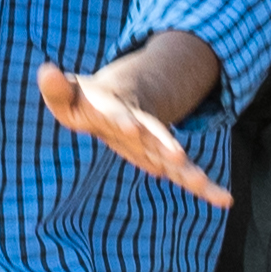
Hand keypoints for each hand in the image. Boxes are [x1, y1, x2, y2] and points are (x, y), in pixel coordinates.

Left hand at [34, 59, 231, 208]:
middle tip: (175, 156)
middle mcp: (141, 126)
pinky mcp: (161, 160)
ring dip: (188, 171)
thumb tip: (45, 71)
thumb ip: (57, 87)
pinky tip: (225, 200)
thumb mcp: (68, 95)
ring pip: (175, 159)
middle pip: (154, 135)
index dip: (123, 119)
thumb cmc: (86, 101)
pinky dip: (205, 188)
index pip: (118, 114)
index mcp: (116, 110)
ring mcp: (154, 144)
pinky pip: (186, 176)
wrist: (117, 100)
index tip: (129, 126)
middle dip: (163, 144)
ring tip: (204, 185)